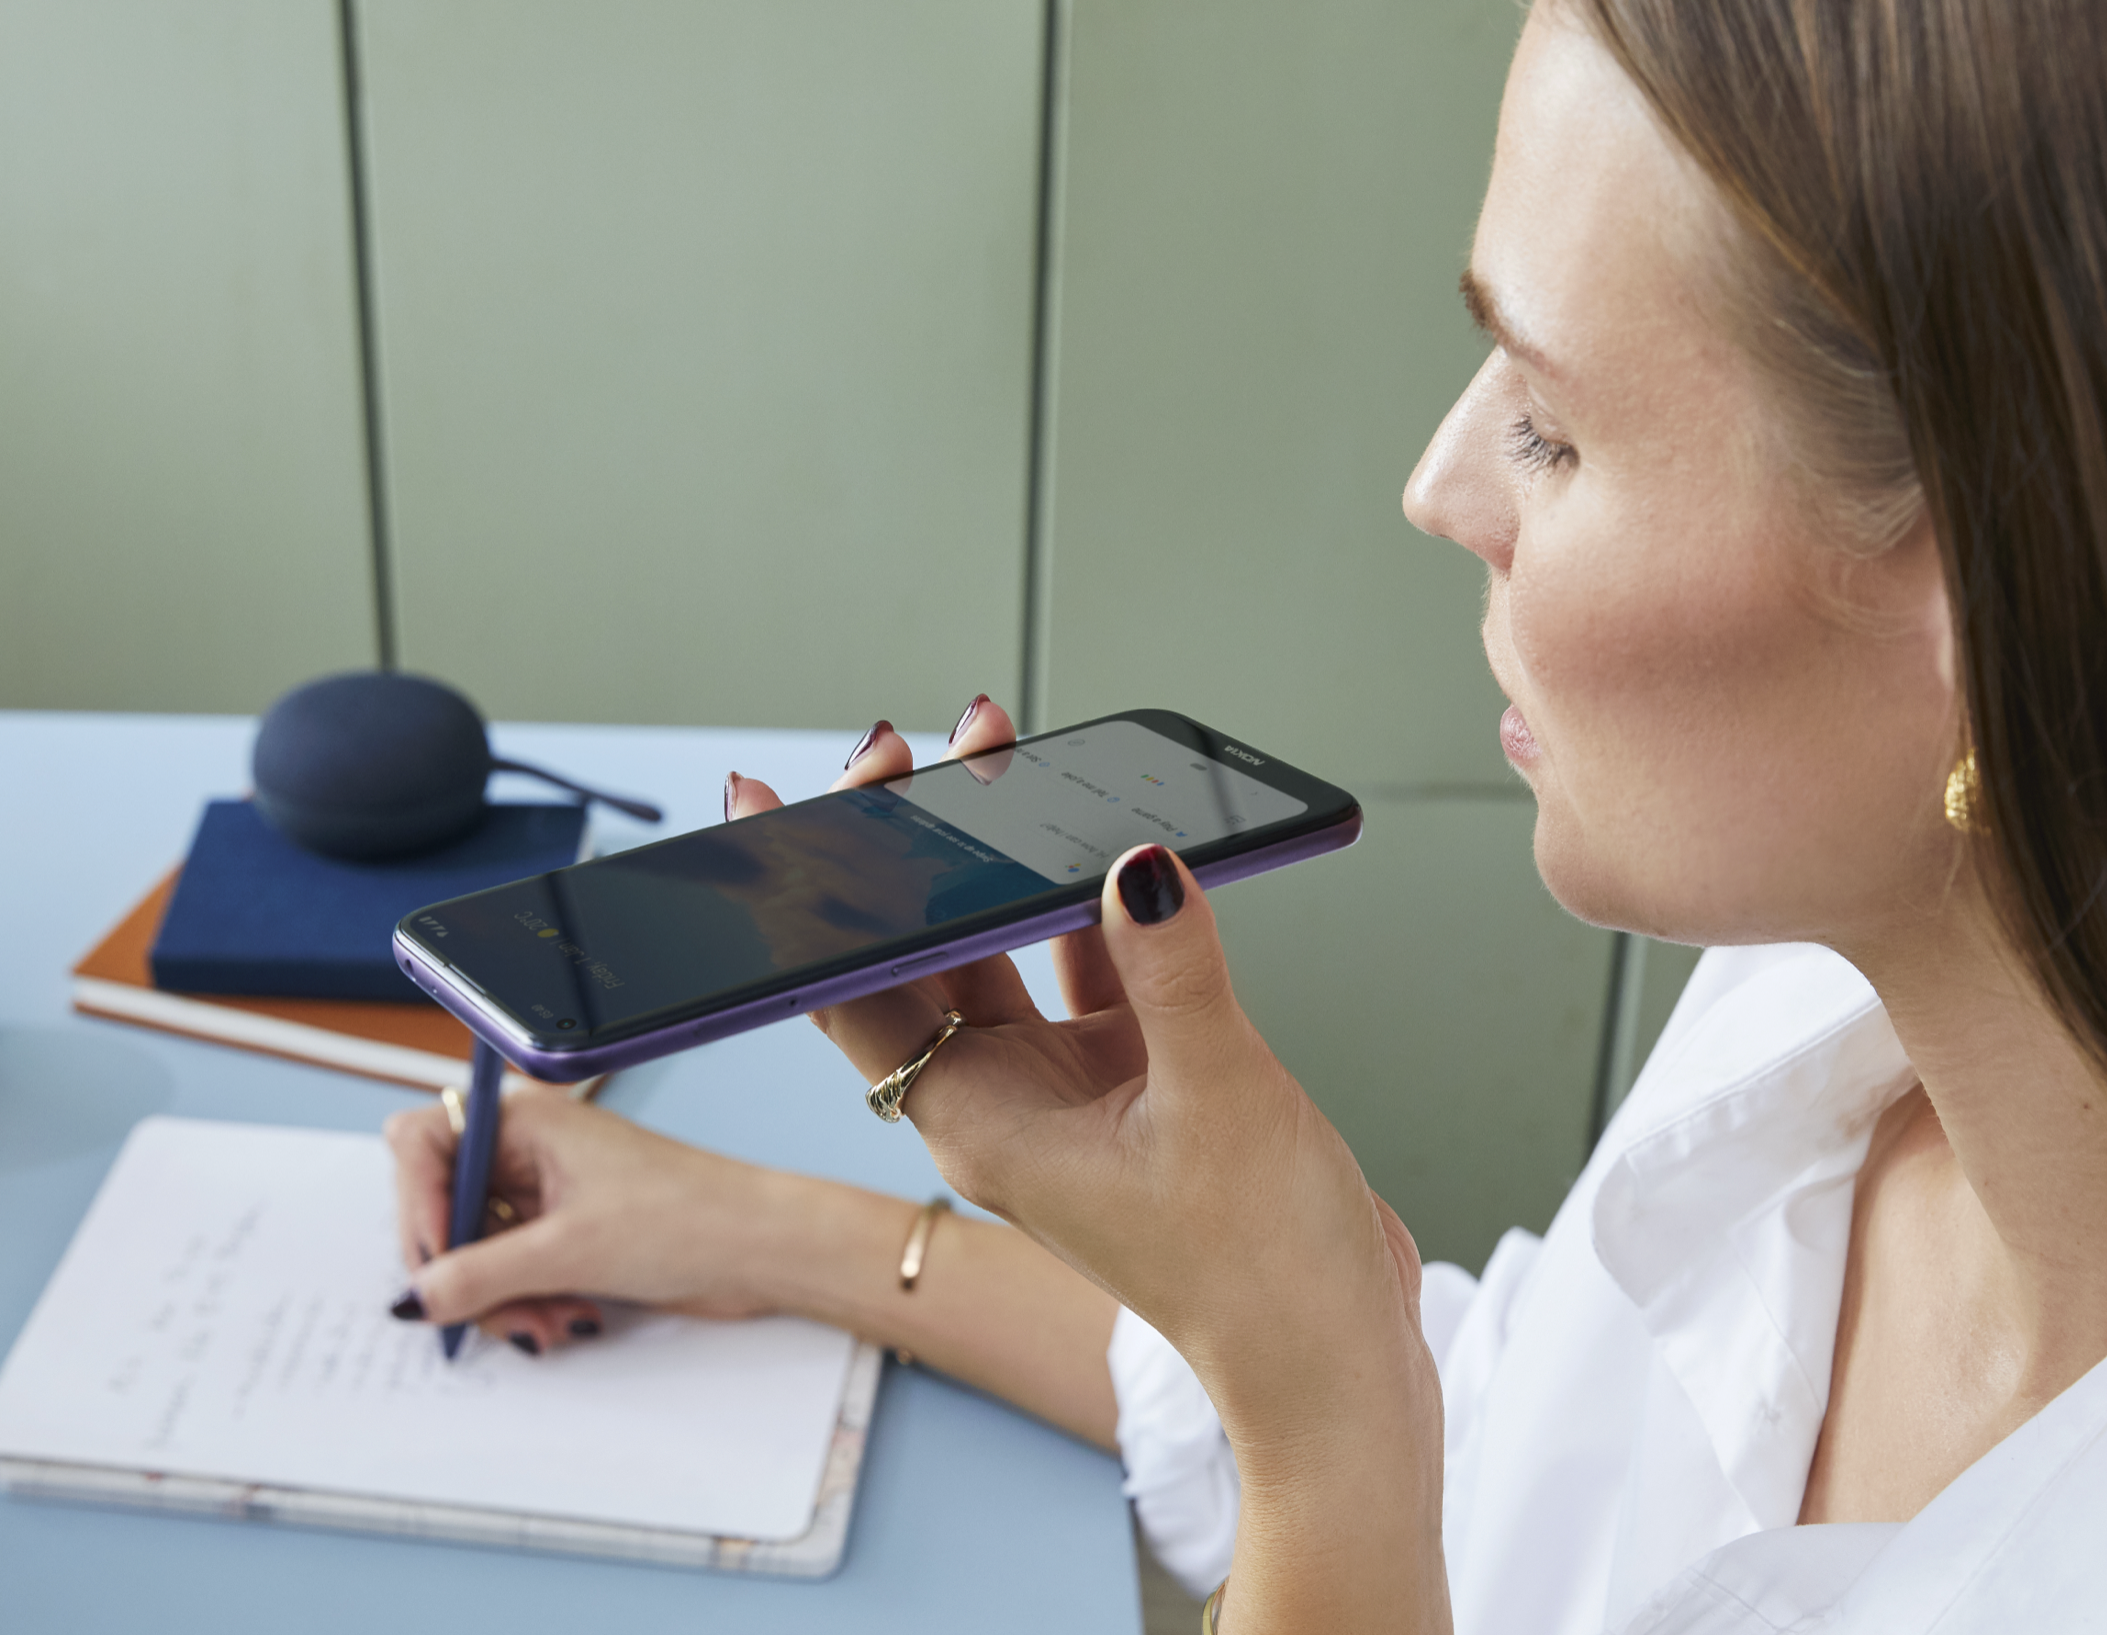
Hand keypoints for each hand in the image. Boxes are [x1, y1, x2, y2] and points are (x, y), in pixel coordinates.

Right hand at [383, 1080, 776, 1350]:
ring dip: (499, 1299)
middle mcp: (529, 1151)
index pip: (423, 1145)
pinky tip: (565, 1319)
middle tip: (485, 1309)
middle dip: (462, 1269)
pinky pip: (512, 1276)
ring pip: (475, 1253)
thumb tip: (419, 1294)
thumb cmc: (691, 1214)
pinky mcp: (565, 1238)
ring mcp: (546, 1196)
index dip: (418, 1205)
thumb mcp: (570, 1250)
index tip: (436, 1262)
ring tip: (544, 1322)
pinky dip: (526, 1305)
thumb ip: (481, 1273)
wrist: (761, 1248)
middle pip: (444, 1209)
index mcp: (526, 1120)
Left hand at [729, 700, 1429, 1436]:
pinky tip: (1104, 842)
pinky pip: (1084, 967)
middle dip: (904, 855)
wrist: (1329, 1354)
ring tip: (996, 763)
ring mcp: (1063, 1093)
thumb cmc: (1258, 1271)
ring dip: (995, 866)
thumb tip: (1136, 863)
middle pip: (914, 958)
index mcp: (980, 1124)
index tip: (777, 812)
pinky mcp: (1129, 1081)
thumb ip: (1173, 971)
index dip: (811, 899)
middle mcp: (1003, 1104)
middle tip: (905, 752)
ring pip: (996, 953)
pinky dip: (1090, 906)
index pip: (852, 993)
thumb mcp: (1217, 1100)